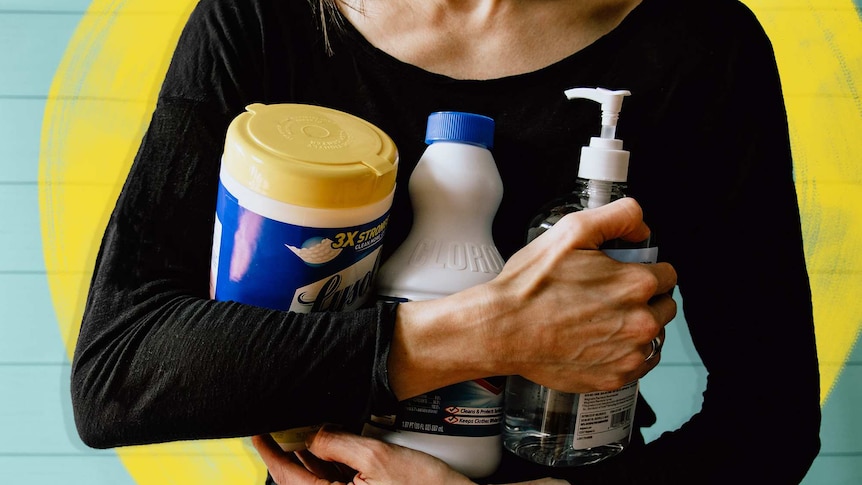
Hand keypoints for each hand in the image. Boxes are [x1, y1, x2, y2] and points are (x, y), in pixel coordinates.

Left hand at [252, 427, 474, 484]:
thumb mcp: (377, 456)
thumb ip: (337, 443)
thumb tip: (312, 434)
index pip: (288, 478)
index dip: (270, 453)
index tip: (257, 433)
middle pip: (301, 479)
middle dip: (291, 452)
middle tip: (281, 423)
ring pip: (319, 480)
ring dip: (311, 457)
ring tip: (305, 430)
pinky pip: (337, 482)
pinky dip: (331, 464)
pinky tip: (330, 444)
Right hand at [390, 197, 676, 397]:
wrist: (502, 330)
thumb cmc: (531, 285)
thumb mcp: (572, 231)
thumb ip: (618, 217)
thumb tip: (642, 226)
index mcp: (636, 284)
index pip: (667, 274)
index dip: (645, 269)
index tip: (623, 274)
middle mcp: (641, 322)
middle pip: (664, 306)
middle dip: (644, 299)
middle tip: (607, 296)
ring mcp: (628, 355)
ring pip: (653, 337)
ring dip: (636, 327)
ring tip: (599, 320)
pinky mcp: (614, 379)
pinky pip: (637, 364)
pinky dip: (624, 354)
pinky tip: (598, 342)